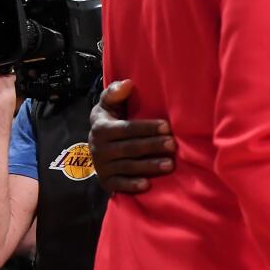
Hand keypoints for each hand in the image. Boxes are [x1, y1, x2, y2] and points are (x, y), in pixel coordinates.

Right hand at [89, 79, 175, 193]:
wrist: (96, 145)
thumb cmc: (111, 119)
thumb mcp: (109, 104)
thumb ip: (115, 93)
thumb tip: (127, 83)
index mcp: (101, 128)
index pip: (127, 128)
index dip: (147, 128)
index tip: (167, 126)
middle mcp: (99, 148)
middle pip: (130, 148)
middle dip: (153, 146)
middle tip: (173, 145)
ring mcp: (102, 166)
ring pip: (128, 166)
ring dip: (149, 166)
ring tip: (170, 165)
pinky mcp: (106, 181)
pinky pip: (119, 185)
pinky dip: (132, 185)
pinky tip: (148, 185)